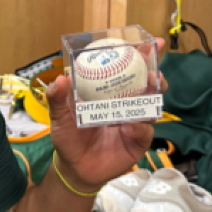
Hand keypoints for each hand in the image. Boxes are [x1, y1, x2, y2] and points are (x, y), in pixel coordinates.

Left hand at [46, 38, 168, 191]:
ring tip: (151, 87)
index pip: (126, 72)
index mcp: (108, 94)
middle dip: (154, 75)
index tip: (152, 43)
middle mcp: (124, 106)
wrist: (74, 168)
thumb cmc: (68, 139)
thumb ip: (57, 99)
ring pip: (150, 107)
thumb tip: (59, 78)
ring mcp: (133, 123)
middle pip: (147, 87)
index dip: (141, 58)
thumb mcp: (59, 117)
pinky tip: (128, 127)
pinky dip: (138, 127)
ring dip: (152, 96)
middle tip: (154, 70)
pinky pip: (144, 132)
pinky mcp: (137, 142)